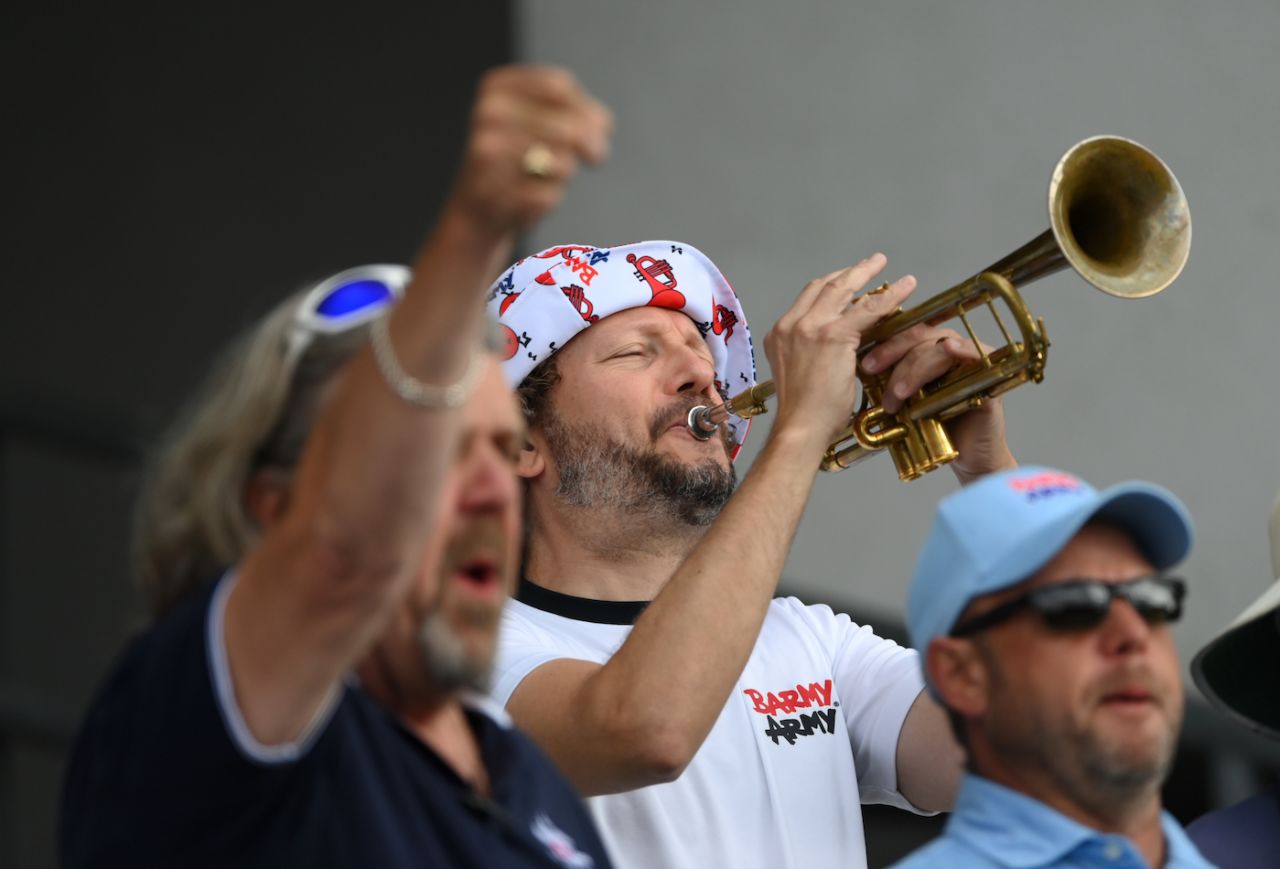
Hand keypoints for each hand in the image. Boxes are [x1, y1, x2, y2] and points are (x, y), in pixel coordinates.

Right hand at [448, 65, 613, 235]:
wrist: (478, 203)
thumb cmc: (515, 156)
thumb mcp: (540, 121)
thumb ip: (575, 113)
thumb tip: (602, 125)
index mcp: (496, 87)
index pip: (558, 86)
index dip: (588, 109)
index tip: (601, 128)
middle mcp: (488, 115)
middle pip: (565, 126)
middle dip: (590, 143)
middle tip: (597, 156)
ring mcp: (488, 155)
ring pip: (562, 162)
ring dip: (567, 170)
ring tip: (547, 174)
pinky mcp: (496, 193)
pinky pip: (550, 194)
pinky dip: (551, 196)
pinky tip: (532, 195)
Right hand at [763, 254, 917, 452]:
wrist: (800, 428)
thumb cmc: (803, 414)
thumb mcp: (803, 373)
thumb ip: (815, 353)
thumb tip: (843, 347)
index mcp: (780, 334)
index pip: (808, 299)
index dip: (830, 286)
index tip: (847, 281)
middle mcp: (791, 325)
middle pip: (822, 286)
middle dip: (848, 272)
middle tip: (869, 264)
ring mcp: (810, 327)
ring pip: (843, 290)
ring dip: (866, 273)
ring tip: (883, 263)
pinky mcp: (833, 336)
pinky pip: (868, 309)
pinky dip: (889, 296)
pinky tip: (905, 287)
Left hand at [860, 323, 1015, 482]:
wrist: (964, 458)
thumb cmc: (932, 429)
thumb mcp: (902, 401)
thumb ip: (887, 380)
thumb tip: (855, 369)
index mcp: (928, 349)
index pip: (903, 333)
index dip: (882, 343)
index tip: (863, 364)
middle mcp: (950, 347)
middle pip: (919, 336)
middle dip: (892, 354)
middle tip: (872, 373)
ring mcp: (971, 359)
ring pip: (938, 347)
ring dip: (914, 369)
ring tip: (897, 396)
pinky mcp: (988, 373)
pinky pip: (974, 354)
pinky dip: (960, 350)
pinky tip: (949, 350)